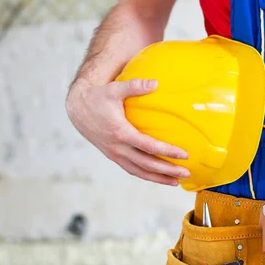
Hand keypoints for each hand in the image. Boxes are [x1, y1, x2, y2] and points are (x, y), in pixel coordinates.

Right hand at [66, 78, 189, 185]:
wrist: (78, 109)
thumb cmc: (98, 97)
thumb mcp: (115, 88)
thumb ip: (135, 86)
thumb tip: (155, 83)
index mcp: (120, 132)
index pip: (149, 146)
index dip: (167, 152)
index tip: (184, 155)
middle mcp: (118, 147)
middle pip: (147, 164)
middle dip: (167, 170)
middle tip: (186, 173)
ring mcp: (115, 154)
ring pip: (139, 171)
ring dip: (158, 178)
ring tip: (175, 181)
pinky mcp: (113, 156)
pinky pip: (132, 170)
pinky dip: (146, 175)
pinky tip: (159, 177)